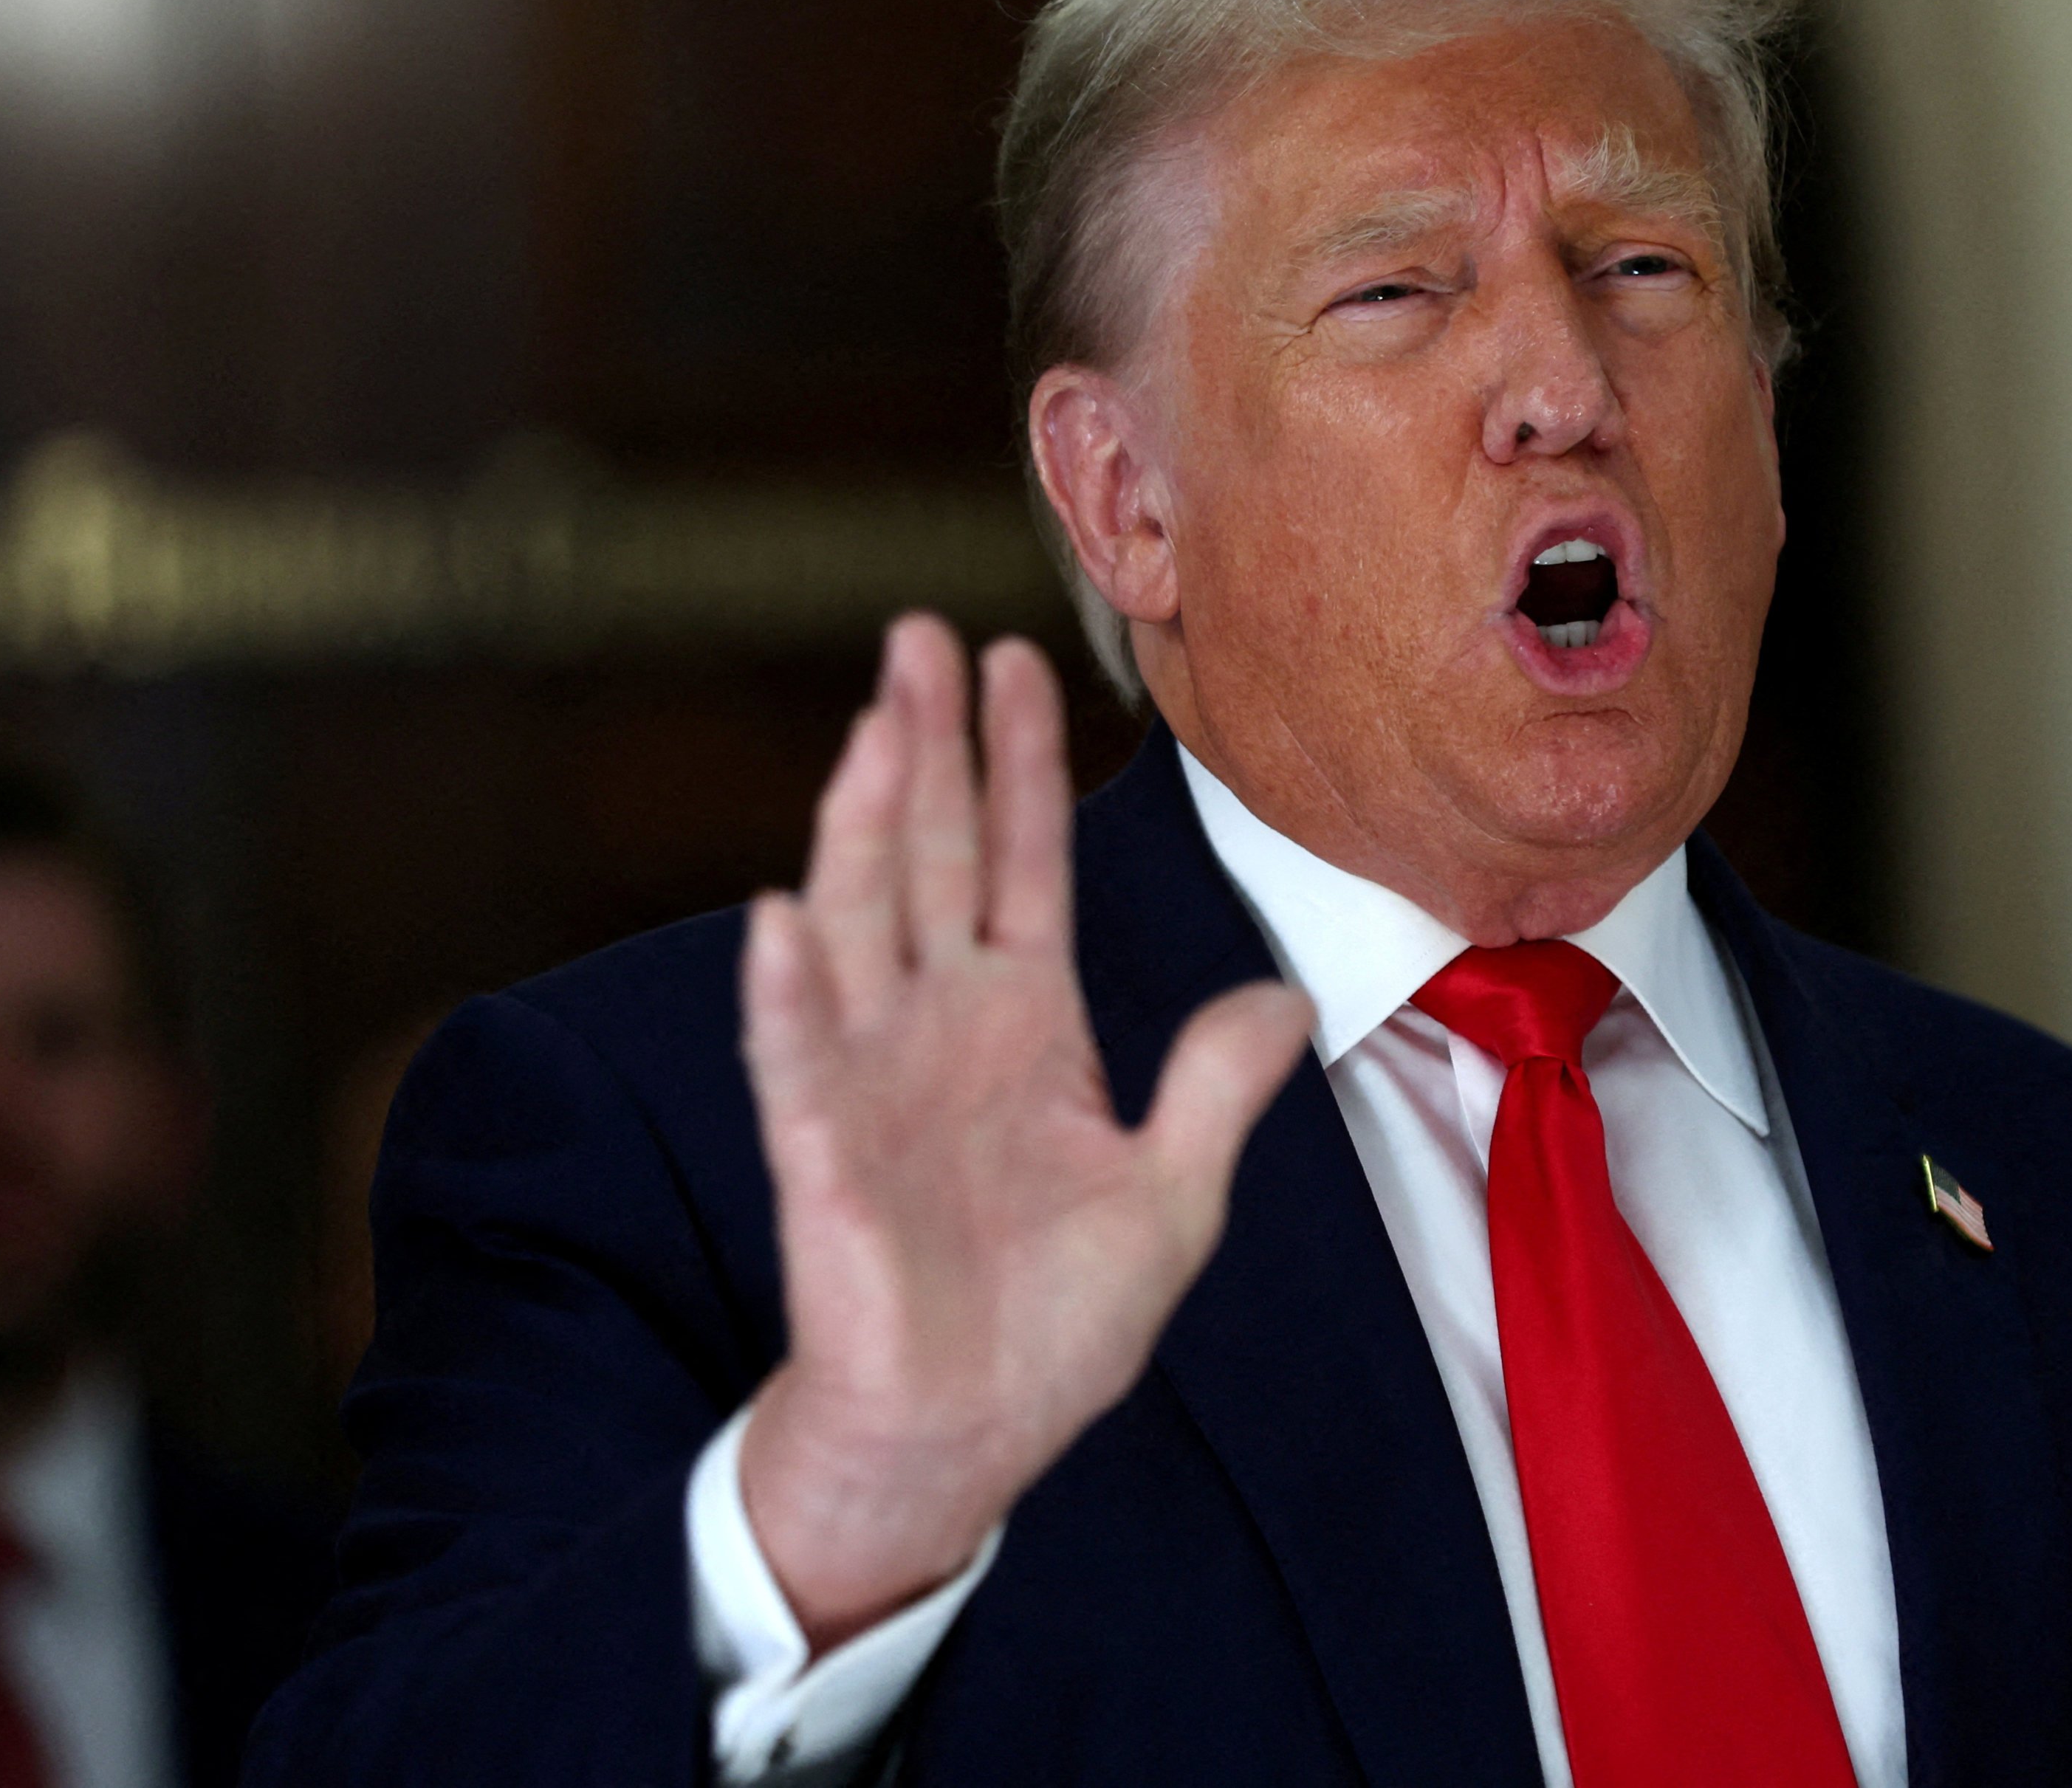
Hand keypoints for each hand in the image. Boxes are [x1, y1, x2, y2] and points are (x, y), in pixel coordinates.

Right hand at [736, 614, 1310, 1648]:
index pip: (1019, 863)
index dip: (1019, 765)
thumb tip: (1288, 998)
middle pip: (928, 857)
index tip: (1019, 659)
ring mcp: (874, 1083)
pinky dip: (789, 995)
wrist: (965, 1437)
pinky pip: (801, 1063)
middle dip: (925, 746)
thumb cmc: (1051, 1327)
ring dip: (860, 826)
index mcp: (1024, 1024)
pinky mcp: (824, 1157)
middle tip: (918, 633)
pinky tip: (783, 919)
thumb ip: (1215, 1090)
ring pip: (861, 925)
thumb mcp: (1169, 1199)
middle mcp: (939, 1028)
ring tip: (875, 723)